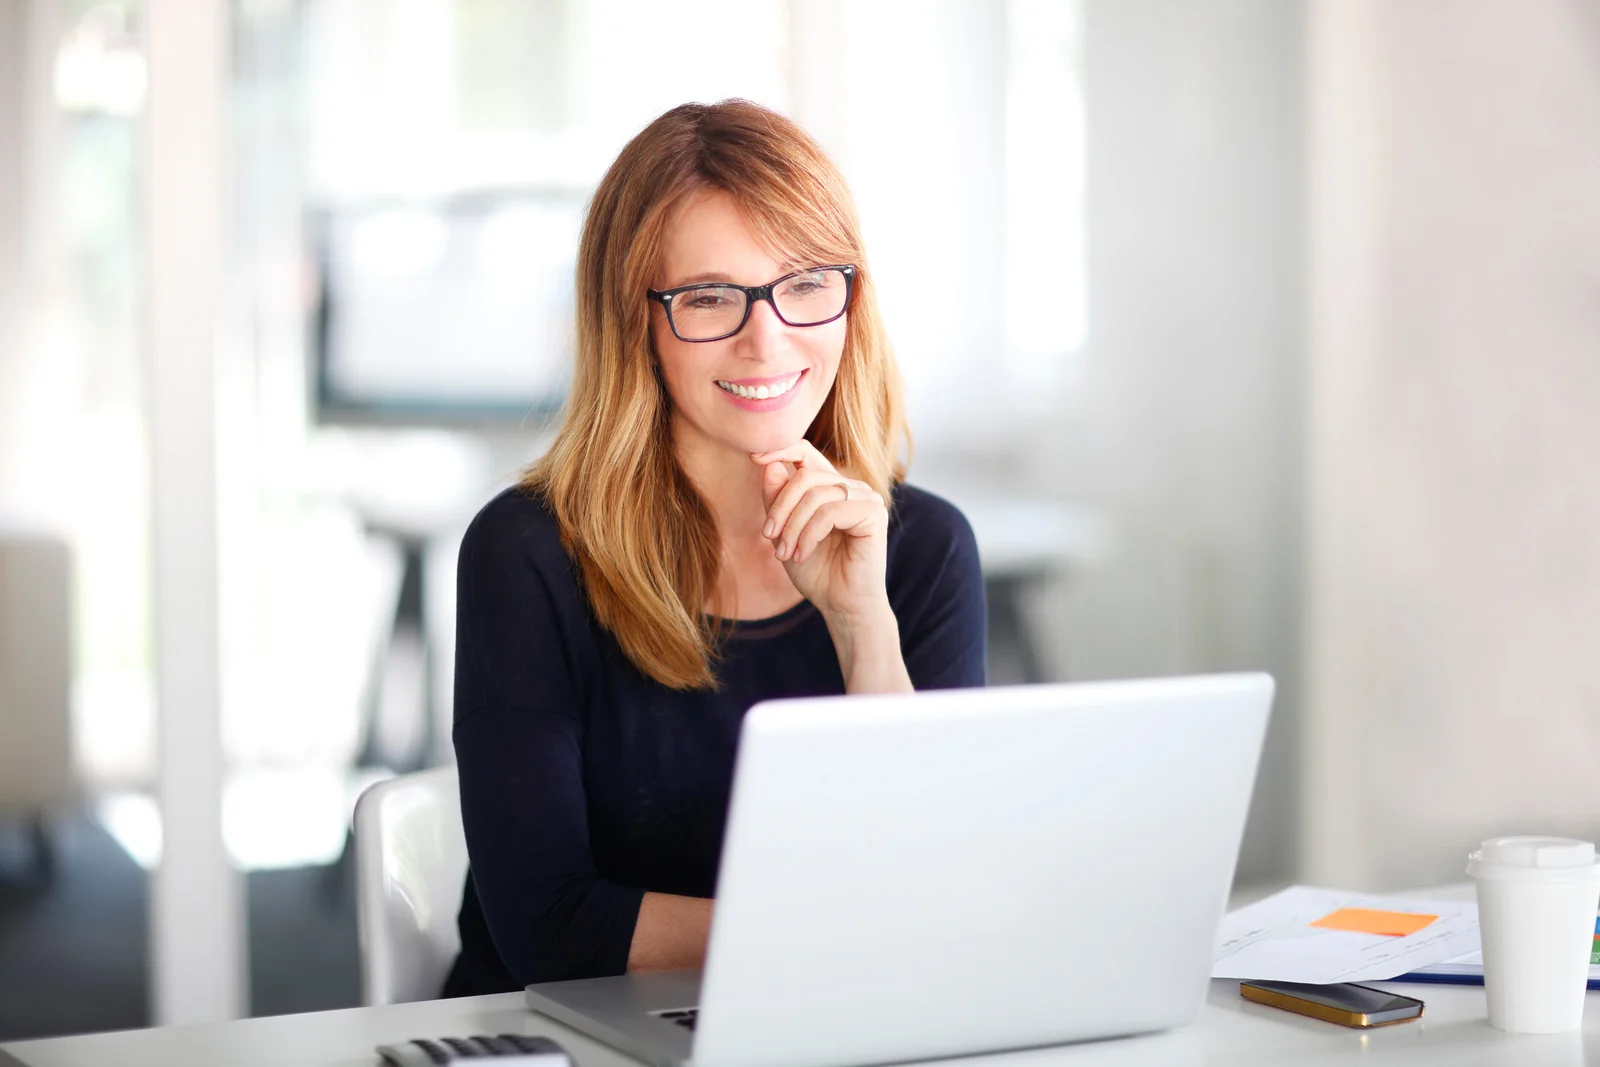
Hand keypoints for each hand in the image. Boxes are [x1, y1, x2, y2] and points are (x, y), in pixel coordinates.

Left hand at [751, 440, 890, 625]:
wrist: (842, 607)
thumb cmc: (817, 572)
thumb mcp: (786, 532)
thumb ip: (778, 500)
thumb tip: (769, 464)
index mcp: (832, 487)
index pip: (806, 453)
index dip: (780, 449)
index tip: (753, 457)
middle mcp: (852, 487)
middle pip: (806, 475)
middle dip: (780, 506)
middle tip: (768, 535)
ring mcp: (866, 498)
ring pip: (816, 494)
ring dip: (793, 526)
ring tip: (784, 553)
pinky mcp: (874, 514)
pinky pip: (830, 512)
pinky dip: (809, 534)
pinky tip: (802, 554)